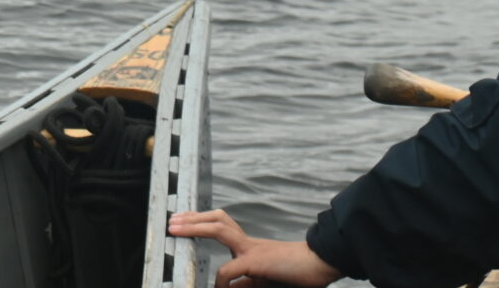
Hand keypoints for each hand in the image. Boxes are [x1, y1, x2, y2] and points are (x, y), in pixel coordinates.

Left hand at [167, 209, 343, 287]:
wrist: (326, 264)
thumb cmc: (300, 275)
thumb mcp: (265, 280)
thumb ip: (247, 282)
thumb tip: (226, 286)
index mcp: (251, 246)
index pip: (222, 227)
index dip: (202, 223)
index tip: (185, 224)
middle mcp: (249, 243)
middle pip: (218, 219)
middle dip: (193, 217)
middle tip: (173, 220)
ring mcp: (253, 249)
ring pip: (218, 228)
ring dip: (194, 226)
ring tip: (175, 229)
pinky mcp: (258, 261)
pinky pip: (230, 269)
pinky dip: (221, 280)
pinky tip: (218, 287)